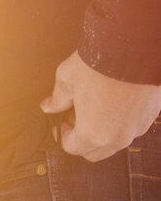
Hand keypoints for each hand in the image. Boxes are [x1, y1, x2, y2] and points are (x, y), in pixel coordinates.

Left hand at [44, 51, 160, 161]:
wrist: (136, 49)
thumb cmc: (101, 64)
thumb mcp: (67, 79)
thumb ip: (58, 98)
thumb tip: (49, 106)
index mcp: (93, 134)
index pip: (72, 148)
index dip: (62, 136)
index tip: (61, 124)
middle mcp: (118, 136)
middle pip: (95, 152)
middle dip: (82, 138)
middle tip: (76, 117)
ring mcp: (137, 128)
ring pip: (115, 142)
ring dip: (102, 131)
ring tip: (95, 107)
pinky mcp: (150, 116)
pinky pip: (131, 128)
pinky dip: (120, 122)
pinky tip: (113, 103)